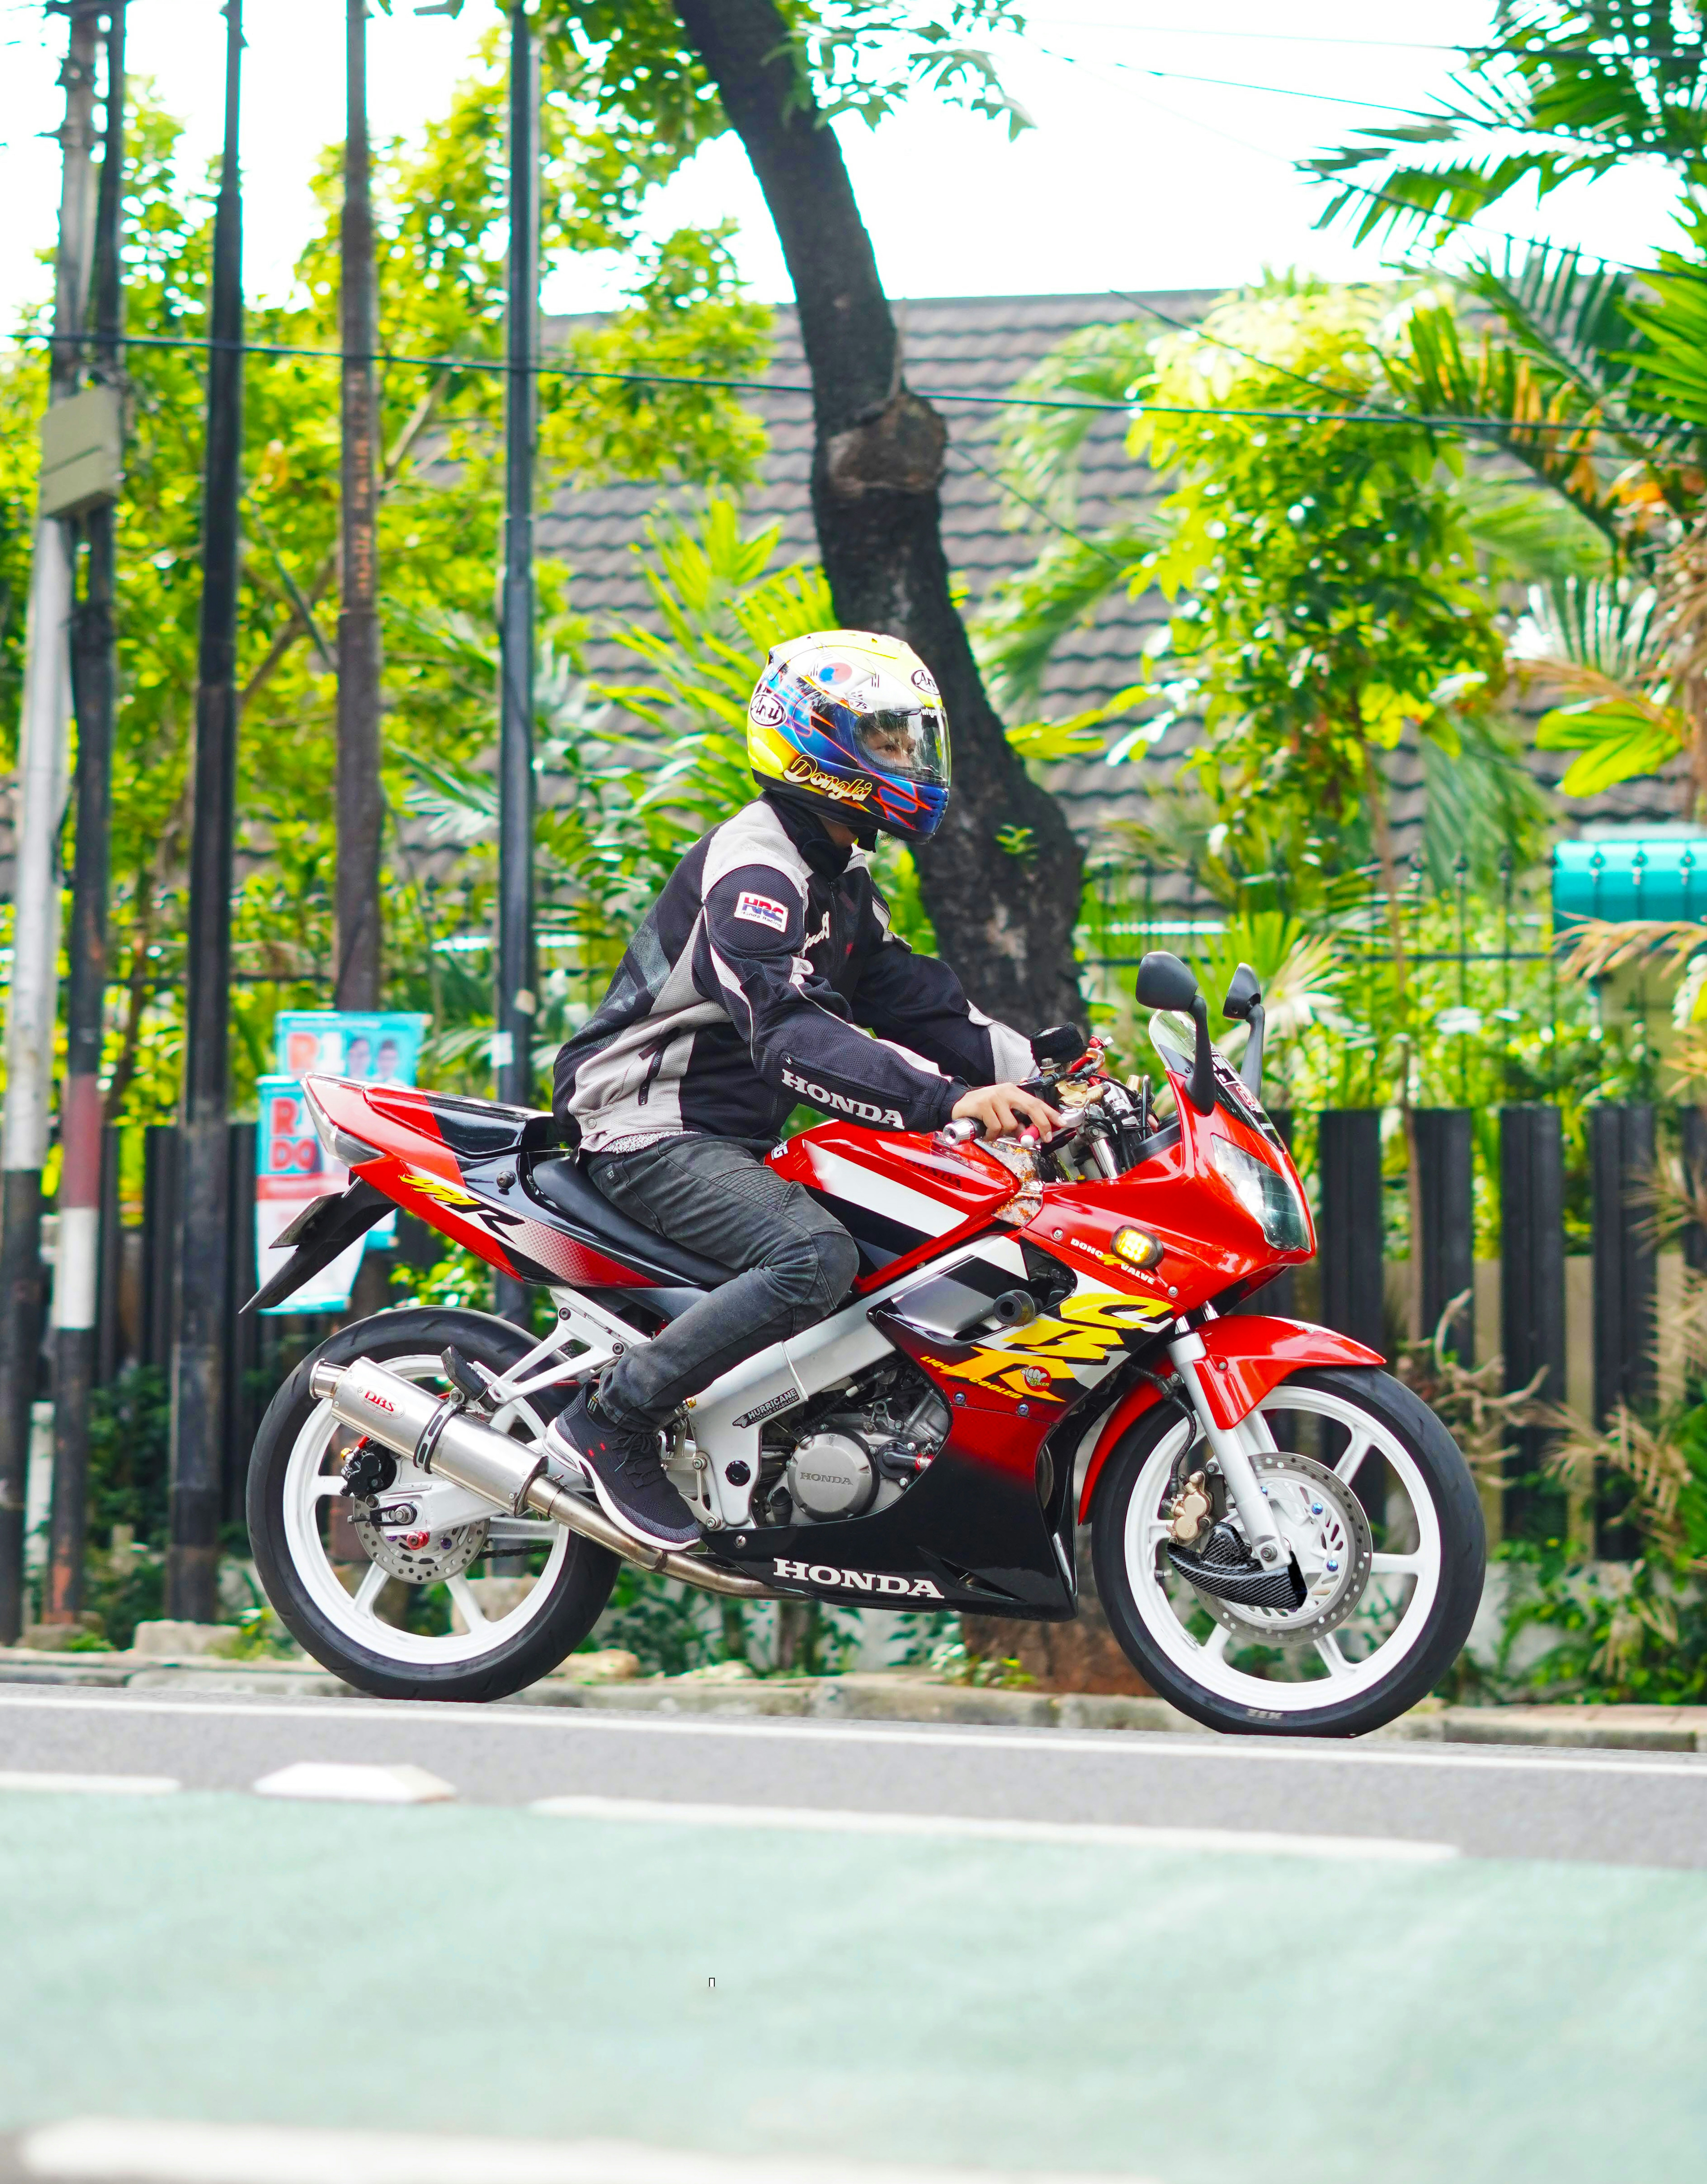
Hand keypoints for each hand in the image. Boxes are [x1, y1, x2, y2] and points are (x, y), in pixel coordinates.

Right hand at [952, 1083, 1067, 1139]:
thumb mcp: (1002, 1112)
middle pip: (1031, 1107)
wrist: (956, 1105)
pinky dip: (992, 1135)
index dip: (1050, 1113)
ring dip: (1004, 1134)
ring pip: (1011, 1124)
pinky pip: (996, 1127)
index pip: (1036, 1101)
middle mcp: (1005, 1091)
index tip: (1061, 1123)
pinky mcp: (983, 1105)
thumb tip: (1031, 1135)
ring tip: (994, 1132)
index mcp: (1013, 1091)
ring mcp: (994, 1097)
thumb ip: (1017, 1121)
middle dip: (1041, 1124)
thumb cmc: (981, 1110)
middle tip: (1043, 1138)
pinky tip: (985, 1133)